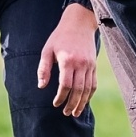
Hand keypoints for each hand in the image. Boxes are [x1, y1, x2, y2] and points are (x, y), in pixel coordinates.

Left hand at [37, 3, 97, 117]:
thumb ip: (44, 68)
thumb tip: (41, 86)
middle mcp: (80, 64)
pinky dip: (90, 95)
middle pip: (78, 90)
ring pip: (88, 89)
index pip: (65, 85)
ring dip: (82, 103)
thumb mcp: (47, 50)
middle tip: (66, 113)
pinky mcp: (94, 65)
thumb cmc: (60, 37)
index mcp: (67, 60)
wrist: (79, 23)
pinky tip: (84, 102)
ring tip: (75, 112)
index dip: (60, 97)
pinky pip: (93, 83)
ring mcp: (89, 65)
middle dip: (72, 104)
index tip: (55, 104)